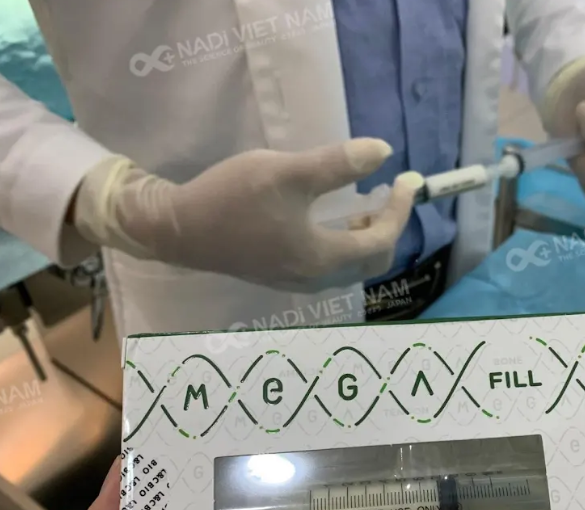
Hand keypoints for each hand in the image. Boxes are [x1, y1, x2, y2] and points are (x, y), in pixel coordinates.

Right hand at [72, 140, 423, 291]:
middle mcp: (317, 278)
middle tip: (389, 195)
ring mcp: (298, 281)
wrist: (178, 229)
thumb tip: (383, 153)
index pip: (381, 240)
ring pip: (352, 267)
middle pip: (373, 262)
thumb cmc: (232, 199)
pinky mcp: (283, 276)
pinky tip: (333, 221)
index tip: (406, 179)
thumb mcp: (287, 172)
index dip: (399, 210)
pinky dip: (345, 245)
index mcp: (323, 257)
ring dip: (367, 239)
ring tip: (365, 206)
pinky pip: (331, 267)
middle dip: (388, 228)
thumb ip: (337, 164)